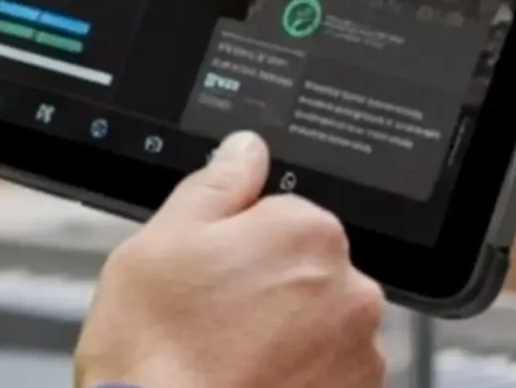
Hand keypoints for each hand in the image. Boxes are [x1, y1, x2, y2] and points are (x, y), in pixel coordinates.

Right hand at [74, 133, 386, 387]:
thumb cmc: (157, 351)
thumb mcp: (158, 242)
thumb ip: (215, 186)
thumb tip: (245, 151)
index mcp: (306, 232)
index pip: (279, 217)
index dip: (235, 247)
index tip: (207, 279)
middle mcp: (349, 289)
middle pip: (306, 271)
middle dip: (267, 291)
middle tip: (211, 322)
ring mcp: (359, 352)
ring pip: (320, 325)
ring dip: (287, 337)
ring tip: (228, 360)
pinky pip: (329, 373)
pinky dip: (299, 378)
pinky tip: (251, 382)